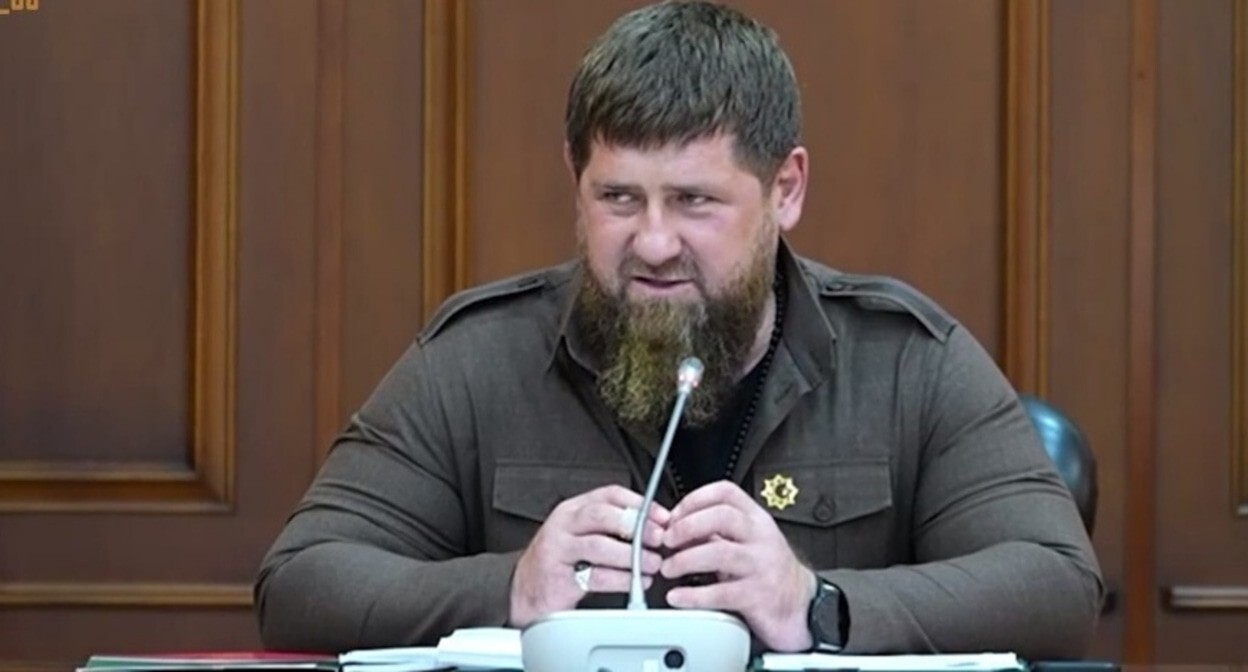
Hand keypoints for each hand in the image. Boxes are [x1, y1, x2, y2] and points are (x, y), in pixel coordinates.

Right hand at [509, 485, 669, 626]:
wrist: (525, 590)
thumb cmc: (559, 562)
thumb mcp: (582, 535)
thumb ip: (613, 527)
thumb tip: (655, 527)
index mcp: (573, 509)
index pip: (610, 494)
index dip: (640, 504)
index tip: (662, 517)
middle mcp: (564, 525)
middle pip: (602, 514)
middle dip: (637, 526)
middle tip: (658, 538)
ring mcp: (558, 550)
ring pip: (599, 545)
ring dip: (633, 556)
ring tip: (652, 564)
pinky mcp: (558, 578)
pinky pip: (595, 576)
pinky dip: (621, 579)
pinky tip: (635, 582)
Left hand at [661, 480, 816, 651]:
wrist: (799, 603)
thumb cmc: (767, 570)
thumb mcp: (746, 542)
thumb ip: (716, 532)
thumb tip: (674, 527)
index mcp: (756, 519)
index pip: (726, 493)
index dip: (695, 499)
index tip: (674, 514)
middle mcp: (761, 538)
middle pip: (722, 517)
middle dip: (687, 526)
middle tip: (667, 540)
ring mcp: (761, 565)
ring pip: (719, 553)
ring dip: (685, 560)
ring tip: (668, 568)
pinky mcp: (758, 595)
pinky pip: (721, 593)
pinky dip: (693, 596)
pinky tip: (678, 596)